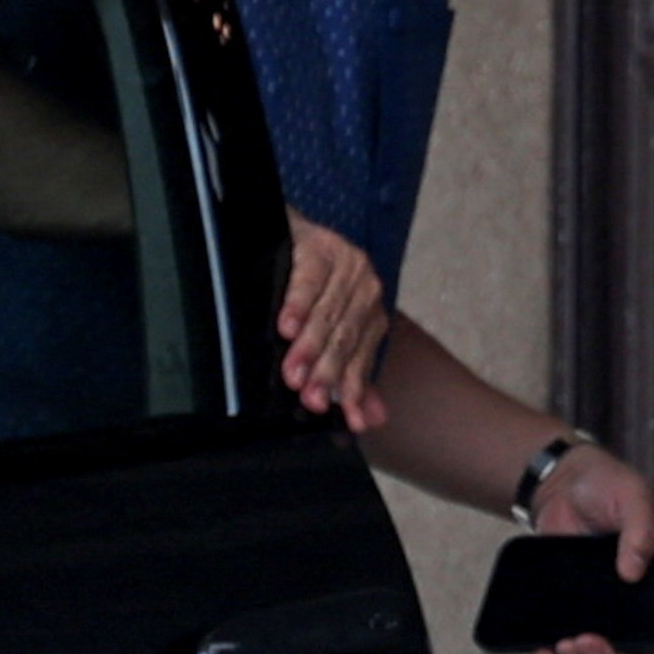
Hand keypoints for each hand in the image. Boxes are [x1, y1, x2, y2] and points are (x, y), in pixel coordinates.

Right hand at [279, 217, 391, 428]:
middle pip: (345, 337)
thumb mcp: (326, 331)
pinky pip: (308, 280)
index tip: (346, 418)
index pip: (363, 355)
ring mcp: (346, 264)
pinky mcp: (319, 246)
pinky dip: (297, 305)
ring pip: (327, 312)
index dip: (355, 387)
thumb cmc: (300, 287)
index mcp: (371, 311)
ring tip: (293, 373)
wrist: (281, 234)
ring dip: (309, 346)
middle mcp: (366, 287)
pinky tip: (285, 327)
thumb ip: (348, 373)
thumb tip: (370, 419)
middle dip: (327, 371)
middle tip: (311, 398)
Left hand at [529, 444, 653, 653]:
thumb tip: (633, 571)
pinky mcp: (571, 613)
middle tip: (585, 643)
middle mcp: (637, 606)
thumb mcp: (632, 497)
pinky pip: (566, 649)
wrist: (562, 487)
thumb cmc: (608, 486)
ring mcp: (604, 613)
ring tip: (563, 647)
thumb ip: (641, 529)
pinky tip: (542, 652)